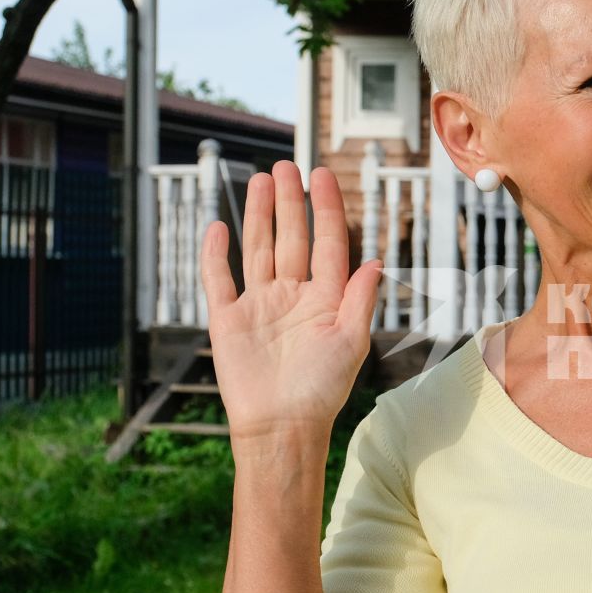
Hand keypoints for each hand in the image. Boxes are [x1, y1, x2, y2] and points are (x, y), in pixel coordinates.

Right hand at [199, 161, 383, 445]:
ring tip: (261, 180)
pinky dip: (216, 254)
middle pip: (291, 239)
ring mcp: (259, 305)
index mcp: (326, 299)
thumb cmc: (322, 390)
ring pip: (258, 249)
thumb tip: (375, 261)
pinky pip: (219, 280)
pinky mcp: (228, 320)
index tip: (323, 176)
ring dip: (259, 215)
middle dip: (290, 203)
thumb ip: (360, 299)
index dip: (326, 210)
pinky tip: (220, 226)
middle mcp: (293, 296)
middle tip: (287, 166)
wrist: (281, 426)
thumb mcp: (351, 342)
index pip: (328, 244)